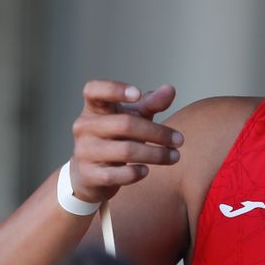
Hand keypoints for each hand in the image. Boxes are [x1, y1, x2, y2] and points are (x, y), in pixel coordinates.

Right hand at [69, 80, 180, 204]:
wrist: (89, 174)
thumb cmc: (115, 138)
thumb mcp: (133, 117)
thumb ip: (151, 103)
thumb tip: (170, 89)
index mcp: (94, 108)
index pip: (94, 90)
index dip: (114, 89)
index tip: (138, 93)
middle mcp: (85, 127)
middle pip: (125, 124)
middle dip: (157, 133)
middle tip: (179, 140)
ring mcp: (84, 151)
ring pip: (125, 151)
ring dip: (155, 155)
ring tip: (174, 156)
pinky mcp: (88, 175)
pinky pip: (116, 174)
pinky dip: (135, 173)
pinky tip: (147, 171)